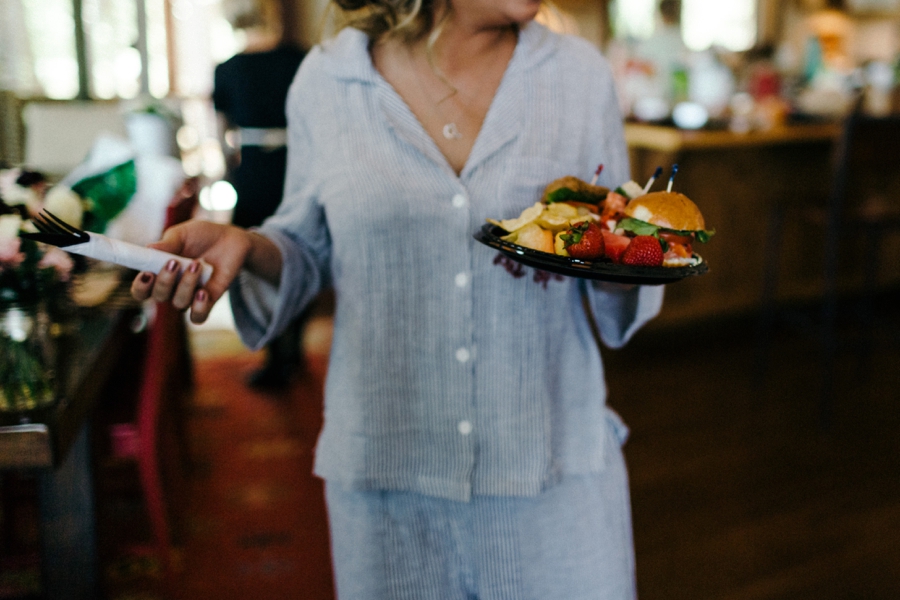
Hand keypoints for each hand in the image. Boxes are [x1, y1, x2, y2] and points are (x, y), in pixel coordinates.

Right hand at [131, 221, 254, 323]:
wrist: (231, 239)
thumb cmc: (202, 236)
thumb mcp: (182, 234)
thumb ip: (166, 243)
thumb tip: (148, 249)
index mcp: (160, 272)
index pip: (142, 290)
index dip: (140, 287)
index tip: (146, 274)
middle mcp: (173, 288)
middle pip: (159, 297)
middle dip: (164, 281)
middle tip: (174, 262)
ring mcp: (191, 296)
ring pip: (179, 303)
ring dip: (186, 284)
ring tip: (197, 264)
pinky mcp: (209, 301)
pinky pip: (197, 317)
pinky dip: (198, 307)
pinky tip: (203, 292)